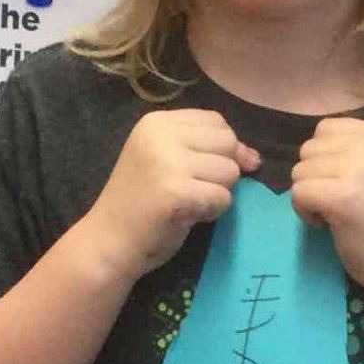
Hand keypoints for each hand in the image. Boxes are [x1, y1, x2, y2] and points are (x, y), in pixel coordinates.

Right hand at [89, 109, 260, 277]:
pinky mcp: (176, 191)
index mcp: (157, 122)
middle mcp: (161, 134)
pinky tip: (188, 216)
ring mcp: (168, 162)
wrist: (108, 242)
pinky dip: (212, 212)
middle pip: (227, 141)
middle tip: (195, 190)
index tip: (206, 171)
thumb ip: (208, 152)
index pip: (215, 121)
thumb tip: (254, 157)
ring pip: (229, 170)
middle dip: (222, 171)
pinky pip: (222, 197)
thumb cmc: (140, 205)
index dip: (223, 148)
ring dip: (217, 193)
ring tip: (188, 203)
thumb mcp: (169, 163)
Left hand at [290, 117, 363, 301]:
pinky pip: (298, 192)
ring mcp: (359, 168)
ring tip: (334, 214)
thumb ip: (348, 151)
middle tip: (338, 203)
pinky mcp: (344, 196)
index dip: (324, 160)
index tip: (344, 185)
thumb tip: (307, 151)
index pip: (325, 128)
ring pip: (299, 170)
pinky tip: (325, 224)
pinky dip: (303, 212)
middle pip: (309, 148)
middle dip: (314, 177)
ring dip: (308, 195)